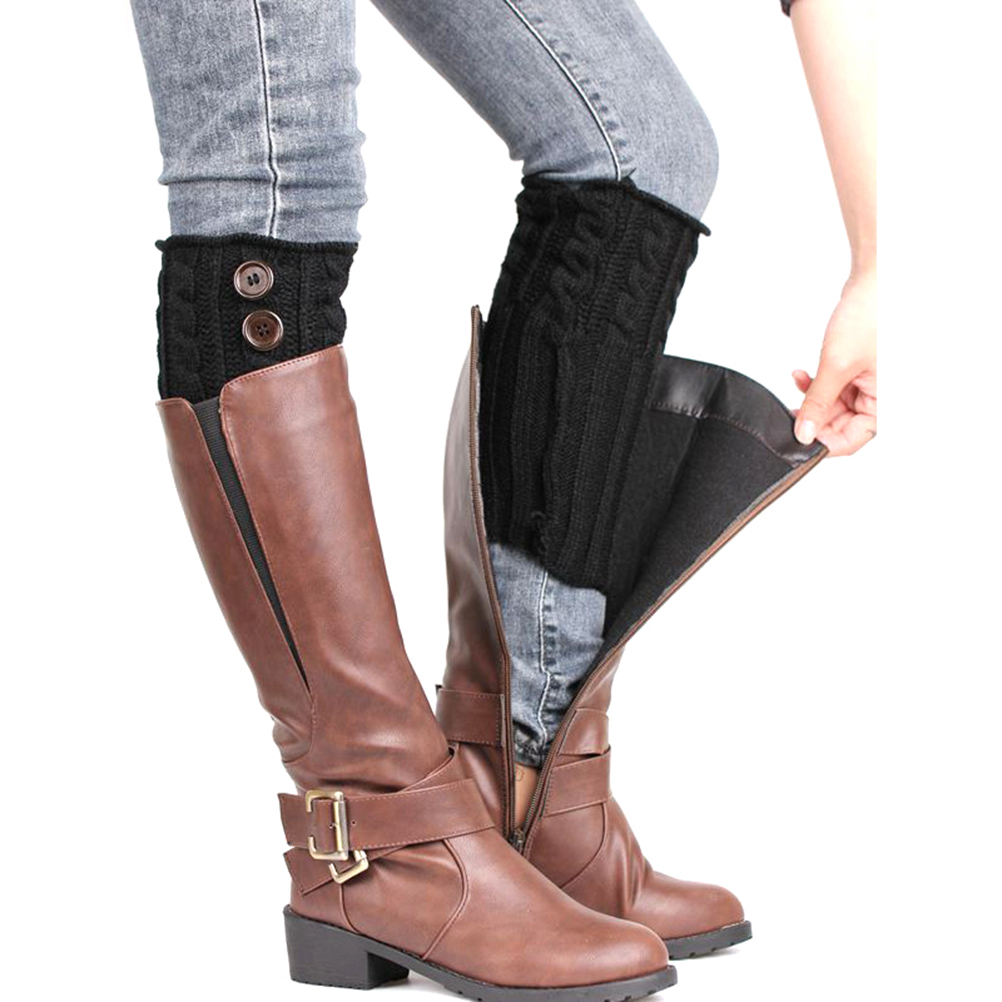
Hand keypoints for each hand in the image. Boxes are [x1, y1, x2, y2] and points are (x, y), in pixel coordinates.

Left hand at [793, 271, 876, 456]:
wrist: (874, 281)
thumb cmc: (871, 316)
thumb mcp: (836, 366)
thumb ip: (818, 403)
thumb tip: (804, 433)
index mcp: (885, 403)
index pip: (851, 440)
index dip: (822, 442)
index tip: (796, 439)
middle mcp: (880, 397)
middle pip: (840, 424)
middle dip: (813, 417)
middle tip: (789, 413)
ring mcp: (868, 383)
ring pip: (833, 406)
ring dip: (812, 399)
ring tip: (798, 385)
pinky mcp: (857, 370)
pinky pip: (834, 388)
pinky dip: (816, 384)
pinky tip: (802, 376)